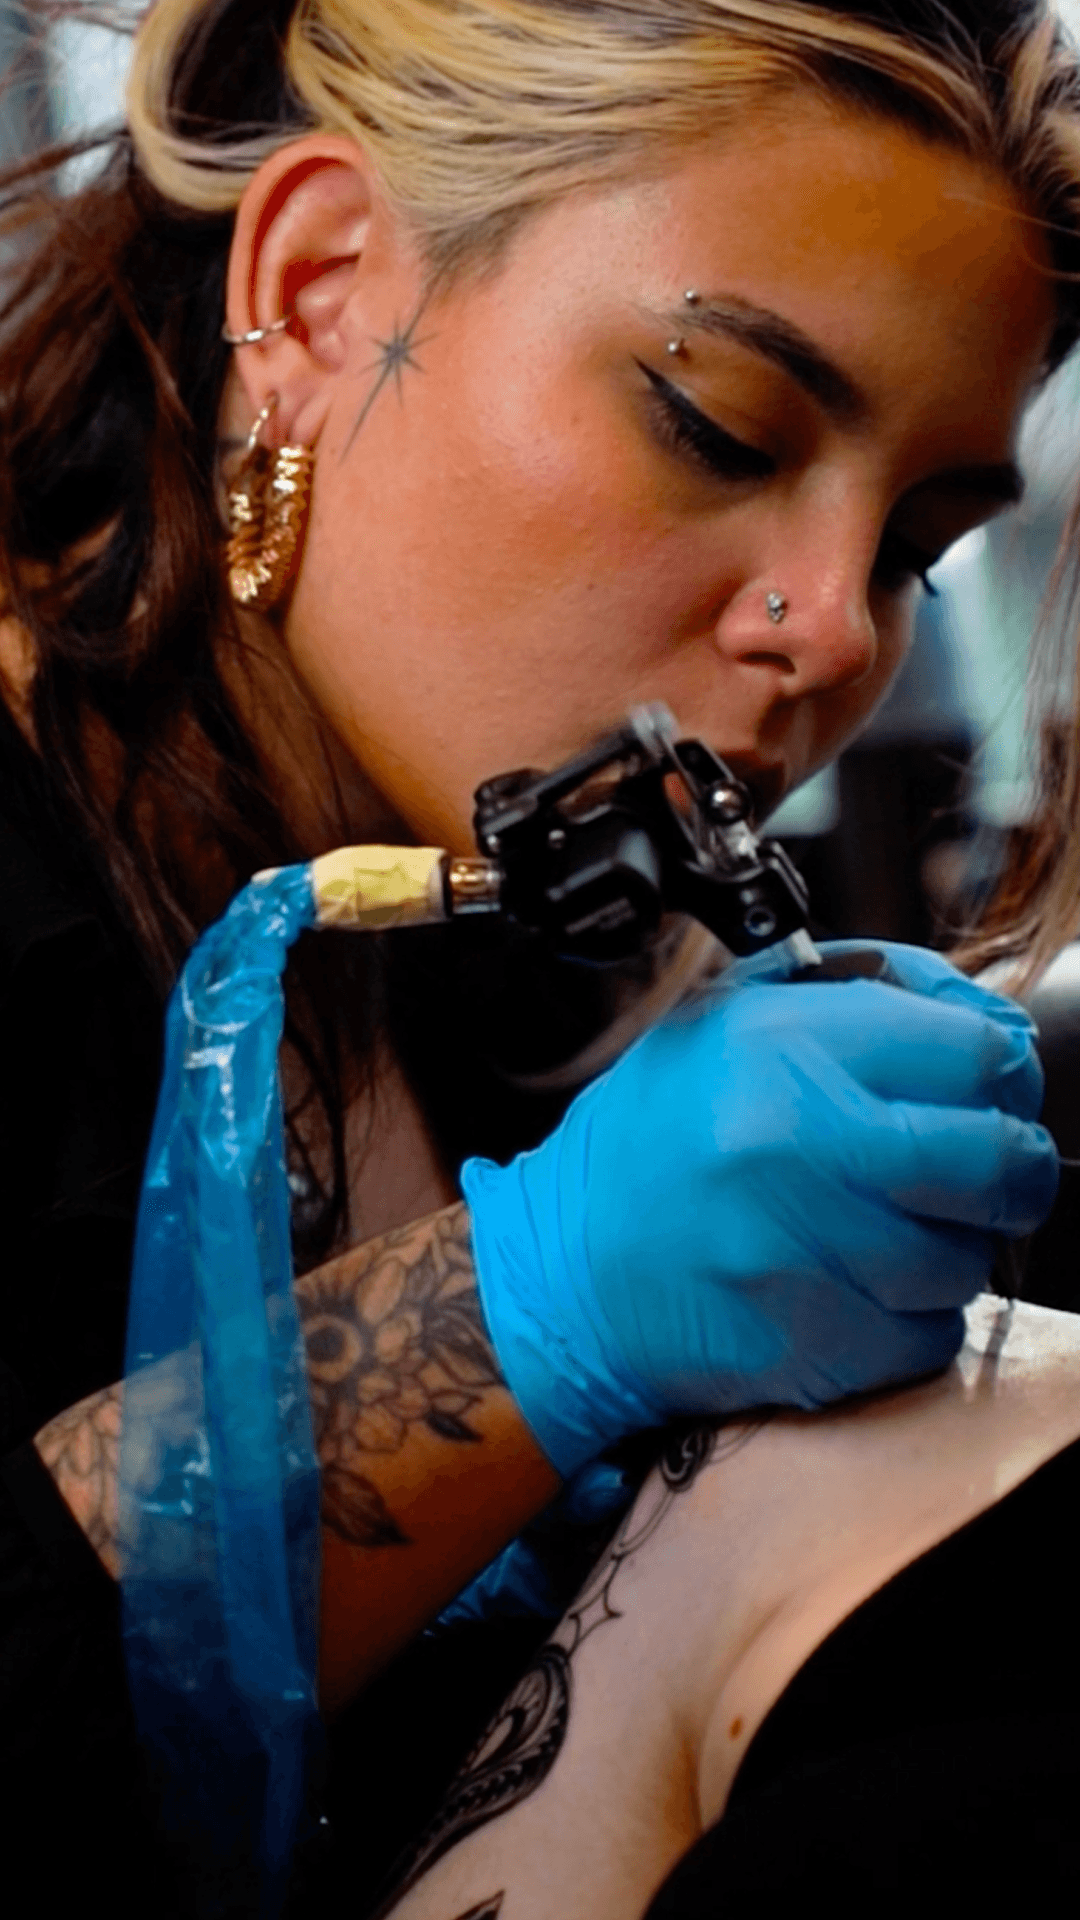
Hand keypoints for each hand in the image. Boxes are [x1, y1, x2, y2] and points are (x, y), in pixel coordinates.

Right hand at [461, 941, 1058, 1476]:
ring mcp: (808, 1252)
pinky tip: (854, 1290)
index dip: (1005, 1071)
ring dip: (950, 1248)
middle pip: (998, 1159)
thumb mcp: (722, 1025)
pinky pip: (929, 1334)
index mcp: (781, 1049)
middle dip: (1011, 1168)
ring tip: (885, 1232)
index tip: (994, 1087)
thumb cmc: (643, 1148)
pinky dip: (912, 1319)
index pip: (976, 1051)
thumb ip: (851, 1002)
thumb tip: (981, 1014)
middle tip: (987, 1170)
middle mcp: (798, 1144)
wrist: (560, 1277)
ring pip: (969, 1257)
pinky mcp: (812, 1342)